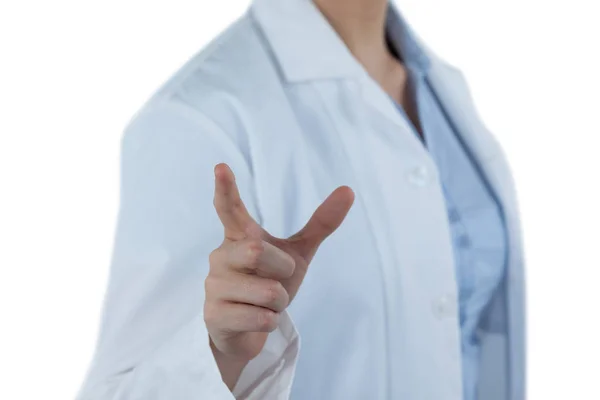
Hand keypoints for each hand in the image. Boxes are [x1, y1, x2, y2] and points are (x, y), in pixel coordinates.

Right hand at [204, 163, 353, 388]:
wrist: (248, 330)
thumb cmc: (269, 282)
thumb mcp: (297, 253)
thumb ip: (320, 224)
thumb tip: (348, 189)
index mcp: (239, 236)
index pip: (230, 209)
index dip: (225, 189)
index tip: (220, 167)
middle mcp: (220, 256)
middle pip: (258, 252)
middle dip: (280, 270)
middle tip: (276, 280)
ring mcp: (213, 286)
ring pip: (267, 292)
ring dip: (278, 303)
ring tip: (264, 303)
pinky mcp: (214, 316)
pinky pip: (261, 318)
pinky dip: (270, 322)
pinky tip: (255, 319)